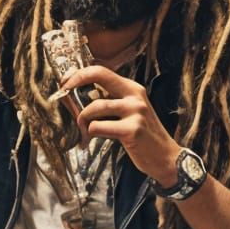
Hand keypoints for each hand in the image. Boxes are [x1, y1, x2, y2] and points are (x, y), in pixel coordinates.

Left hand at [63, 65, 180, 188]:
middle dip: (76, 81)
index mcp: (133, 89)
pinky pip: (98, 127)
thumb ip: (110, 103)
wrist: (165, 157)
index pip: (103, 71)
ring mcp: (135, 112)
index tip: (66, 81)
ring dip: (82, 120)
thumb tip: (79, 98)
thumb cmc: (143, 136)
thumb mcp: (131, 112)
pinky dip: (89, 134)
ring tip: (82, 131)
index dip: (81, 73)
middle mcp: (135, 96)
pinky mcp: (132, 130)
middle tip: (64, 91)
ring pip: (94, 106)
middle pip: (99, 76)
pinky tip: (89, 141)